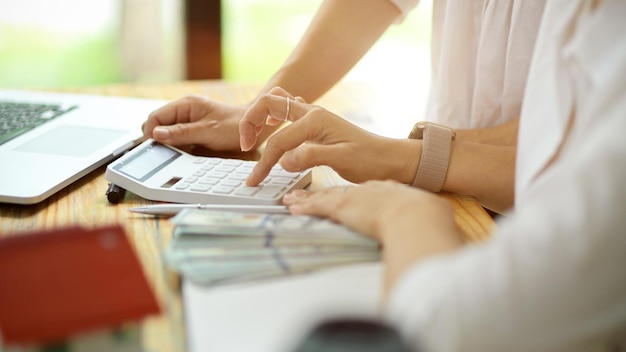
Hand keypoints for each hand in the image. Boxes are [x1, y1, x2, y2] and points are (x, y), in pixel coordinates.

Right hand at [142, 94, 247, 151]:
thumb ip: (181, 133)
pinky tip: (183, 154)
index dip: (150, 133)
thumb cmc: (234, 126)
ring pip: (166, 133)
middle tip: (163, 154)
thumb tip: (157, 134)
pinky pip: (177, 139)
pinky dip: (176, 147)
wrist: (252, 129)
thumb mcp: (207, 131)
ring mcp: (187, 120)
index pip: (155, 117)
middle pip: (158, 125)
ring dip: (168, 144)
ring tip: (175, 154)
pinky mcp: (192, 130)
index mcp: (185, 104)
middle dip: (157, 139)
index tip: (152, 149)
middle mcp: (184, 110)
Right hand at [239, 88, 420, 185]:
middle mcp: (312, 113)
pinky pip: (287, 113)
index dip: (264, 162)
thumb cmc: (370, 159)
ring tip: (251, 139)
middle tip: (244, 146)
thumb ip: (310, 156)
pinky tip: (270, 132)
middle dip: (250, 122)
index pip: (279, 141)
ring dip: (260, 117)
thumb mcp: (341, 159)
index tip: (254, 180)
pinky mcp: (315, 125)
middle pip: (269, 103)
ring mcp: (313, 116)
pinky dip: (273, 119)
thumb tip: (282, 161)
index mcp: (315, 120)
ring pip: (277, 104)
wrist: (389, 158)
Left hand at [283, 180, 453, 240]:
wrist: (418, 215)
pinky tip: (293, 207)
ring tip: (293, 200)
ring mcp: (356, 197)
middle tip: (311, 195)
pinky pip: (319, 206)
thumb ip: (421, 223)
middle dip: (325, 194)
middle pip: (342, 191)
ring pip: (326, 196)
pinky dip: (304, 206)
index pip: (366, 193)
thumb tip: (427, 234)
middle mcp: (370, 191)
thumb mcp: (427, 216)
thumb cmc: (427, 218)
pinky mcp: (344, 207)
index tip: (347, 196)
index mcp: (390, 192)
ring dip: (307, 199)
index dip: (354, 195)